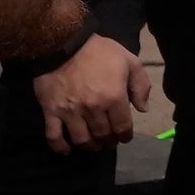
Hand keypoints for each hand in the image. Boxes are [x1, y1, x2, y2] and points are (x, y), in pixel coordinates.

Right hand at [35, 35, 149, 152]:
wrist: (63, 44)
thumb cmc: (99, 51)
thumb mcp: (129, 61)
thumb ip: (140, 85)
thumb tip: (142, 109)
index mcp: (114, 97)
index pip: (122, 126)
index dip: (125, 135)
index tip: (124, 137)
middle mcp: (93, 109)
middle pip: (103, 135)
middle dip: (109, 141)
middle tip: (110, 141)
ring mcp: (70, 112)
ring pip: (82, 139)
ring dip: (90, 146)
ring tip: (93, 145)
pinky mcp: (51, 112)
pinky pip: (54, 136)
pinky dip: (60, 147)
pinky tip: (66, 151)